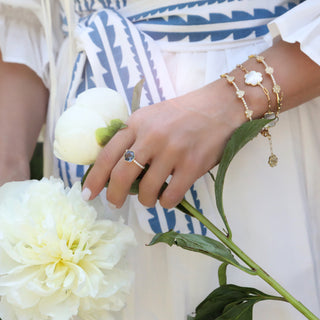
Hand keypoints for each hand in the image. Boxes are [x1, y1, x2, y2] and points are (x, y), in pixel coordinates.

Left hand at [83, 80, 246, 208]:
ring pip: (147, 190)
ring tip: (150, 199)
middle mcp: (151, 137)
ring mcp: (173, 151)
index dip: (94, 178)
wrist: (219, 107)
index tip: (87, 194)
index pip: (107, 154)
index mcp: (137, 123)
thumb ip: (132, 136)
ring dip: (145, 201)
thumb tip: (116, 167)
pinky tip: (167, 198)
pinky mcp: (193, 165)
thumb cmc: (183, 113)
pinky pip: (170, 195)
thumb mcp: (151, 116)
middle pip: (122, 176)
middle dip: (114, 196)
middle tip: (115, 205)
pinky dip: (166, 202)